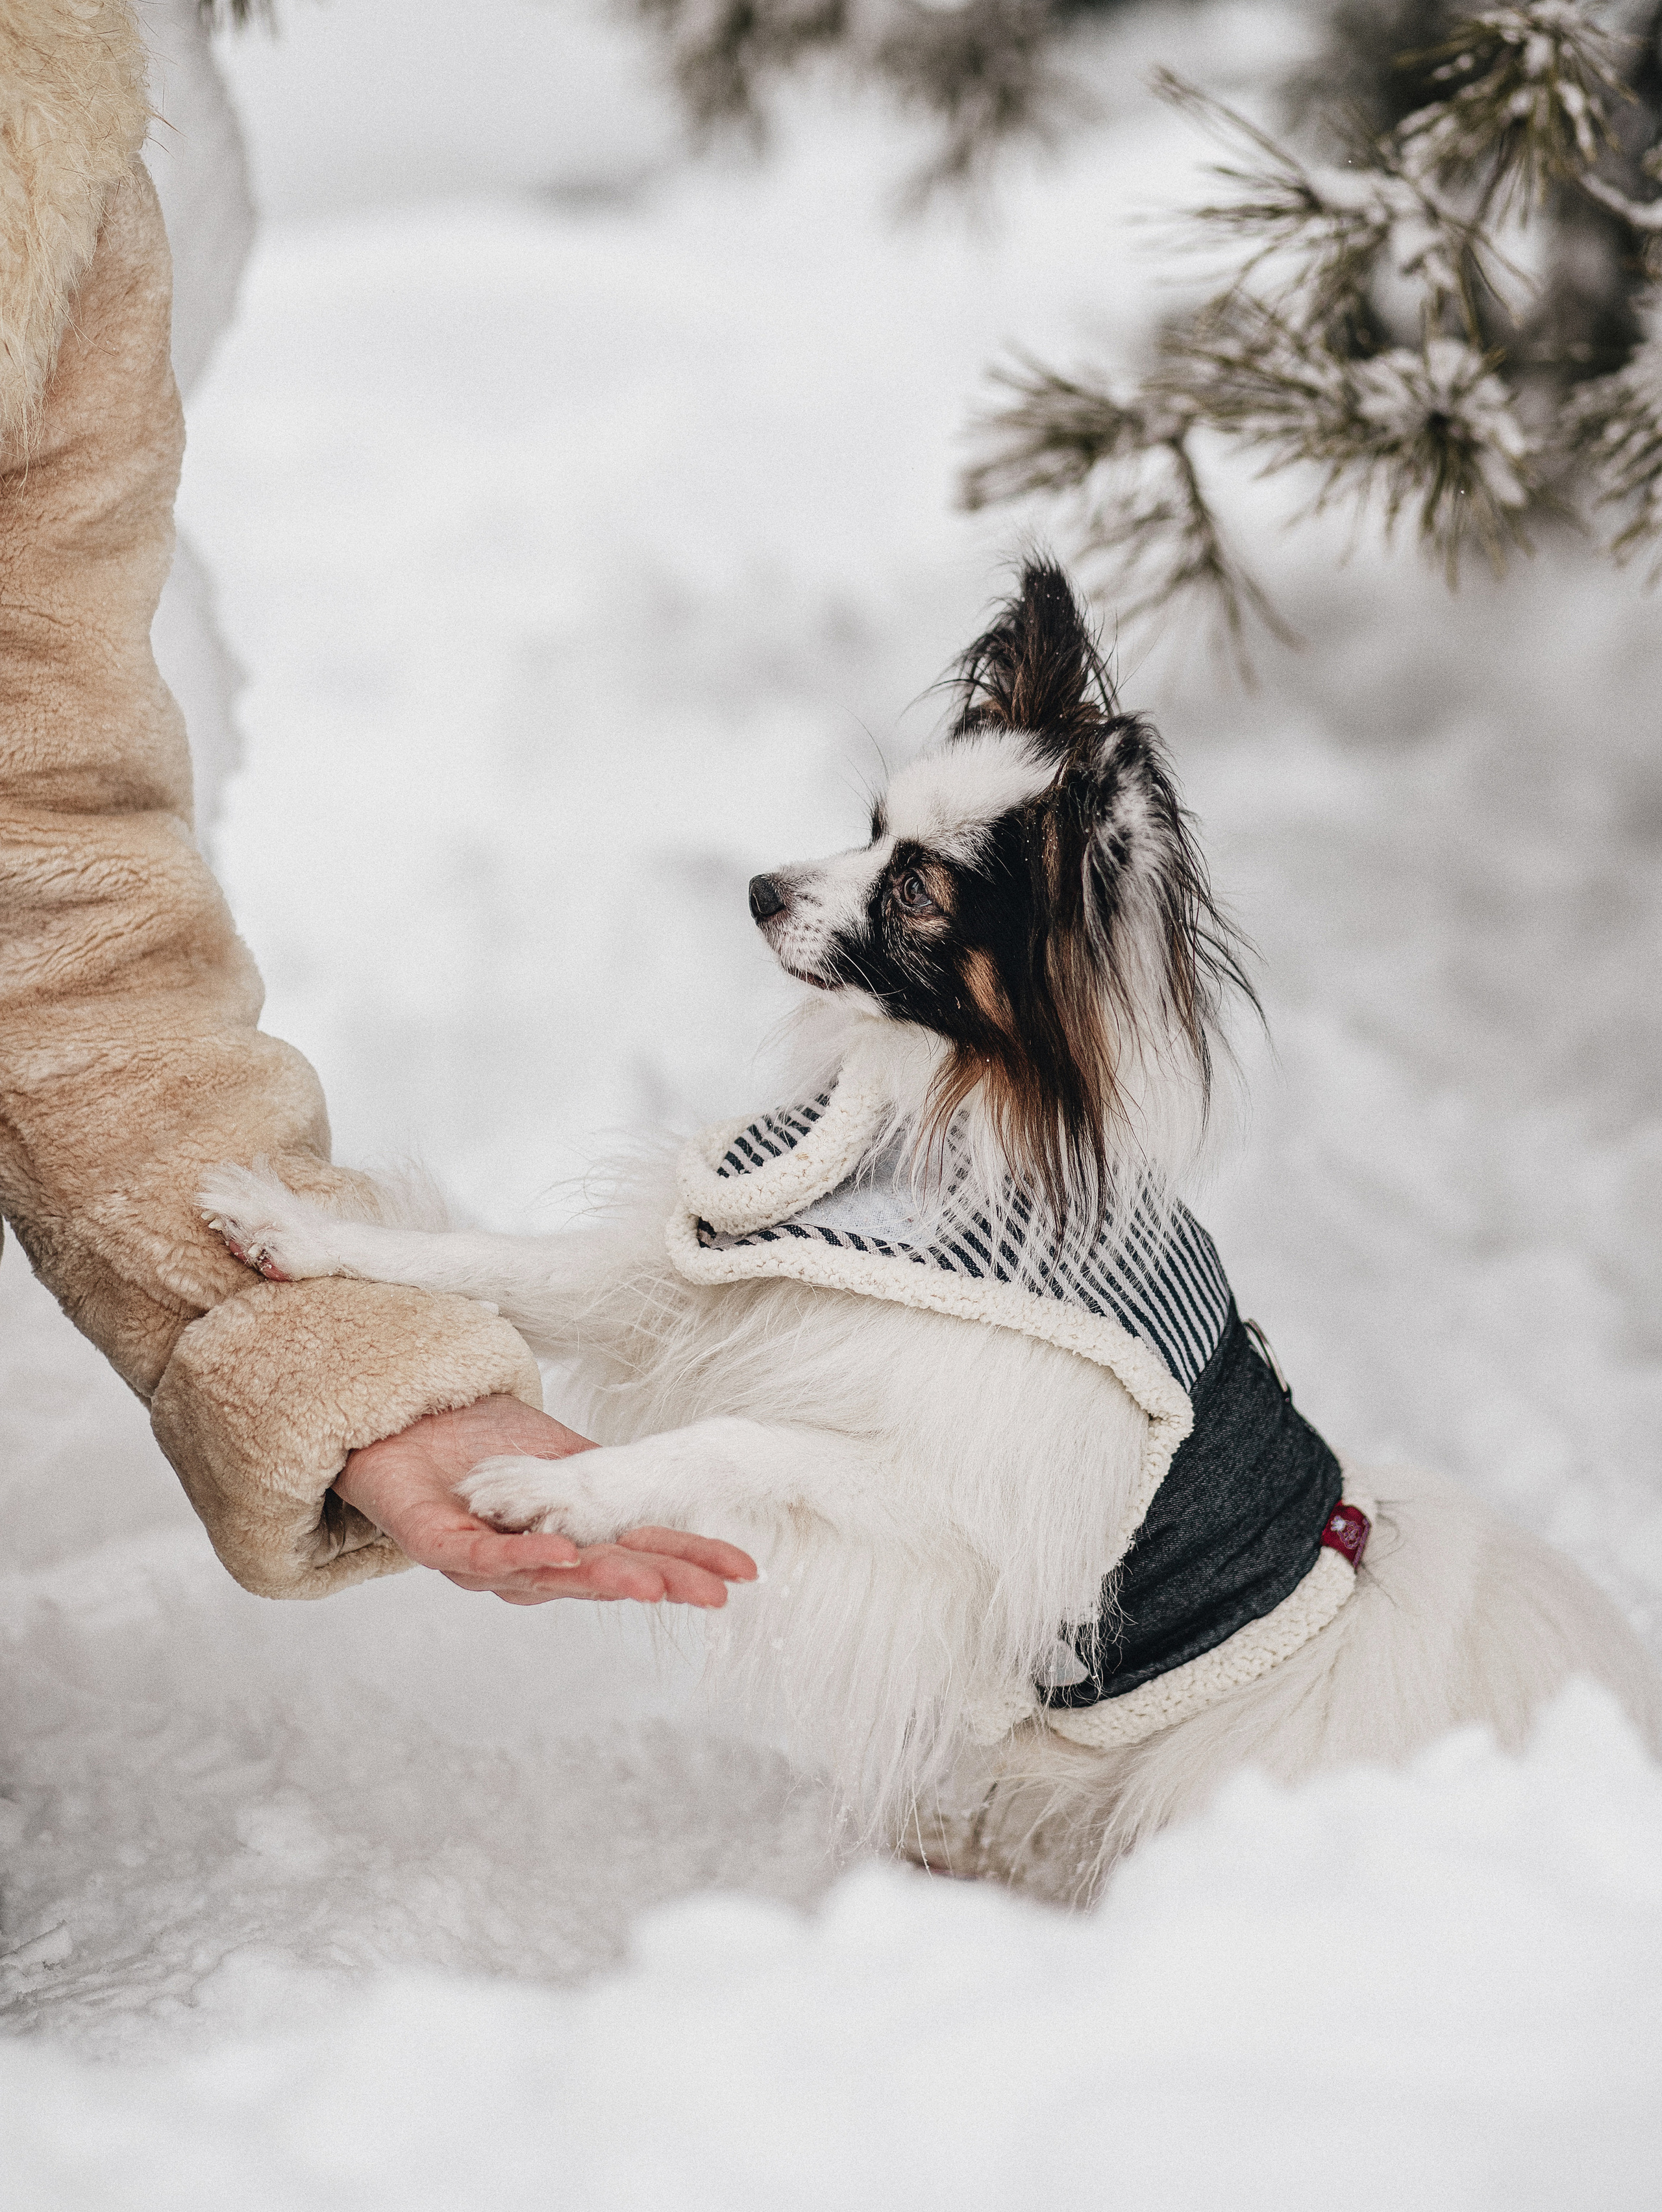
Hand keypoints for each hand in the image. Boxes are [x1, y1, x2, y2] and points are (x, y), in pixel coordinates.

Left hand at [335, 1395, 756, 1607]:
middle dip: (661, 1583)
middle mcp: (530, 1566)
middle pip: (603, 1578)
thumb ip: (607, 1488)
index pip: (639, 1556)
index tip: (744, 1573)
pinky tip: (560, 1554)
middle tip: (713, 1593)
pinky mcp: (438, 1544)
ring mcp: (485, 1561)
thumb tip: (672, 1502)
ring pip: (549, 1577)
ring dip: (600, 1577)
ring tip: (650, 1580)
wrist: (407, 1422)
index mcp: (569, 1545)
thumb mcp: (565, 1463)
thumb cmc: (484, 1451)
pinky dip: (523, 1555)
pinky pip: (484, 1556)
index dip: (689, 1564)